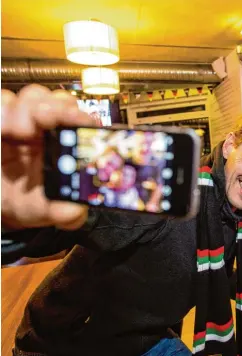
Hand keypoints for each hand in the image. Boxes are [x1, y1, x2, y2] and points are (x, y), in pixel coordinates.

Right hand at [2, 85, 92, 229]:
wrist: (4, 208)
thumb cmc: (32, 202)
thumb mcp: (50, 211)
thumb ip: (67, 214)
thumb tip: (75, 210)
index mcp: (67, 145)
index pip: (77, 118)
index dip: (78, 114)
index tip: (75, 119)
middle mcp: (46, 130)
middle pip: (53, 100)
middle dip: (50, 106)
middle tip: (44, 119)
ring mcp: (19, 124)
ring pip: (26, 98)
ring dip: (22, 109)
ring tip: (18, 130)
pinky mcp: (0, 123)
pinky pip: (1, 102)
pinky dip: (2, 110)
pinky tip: (2, 129)